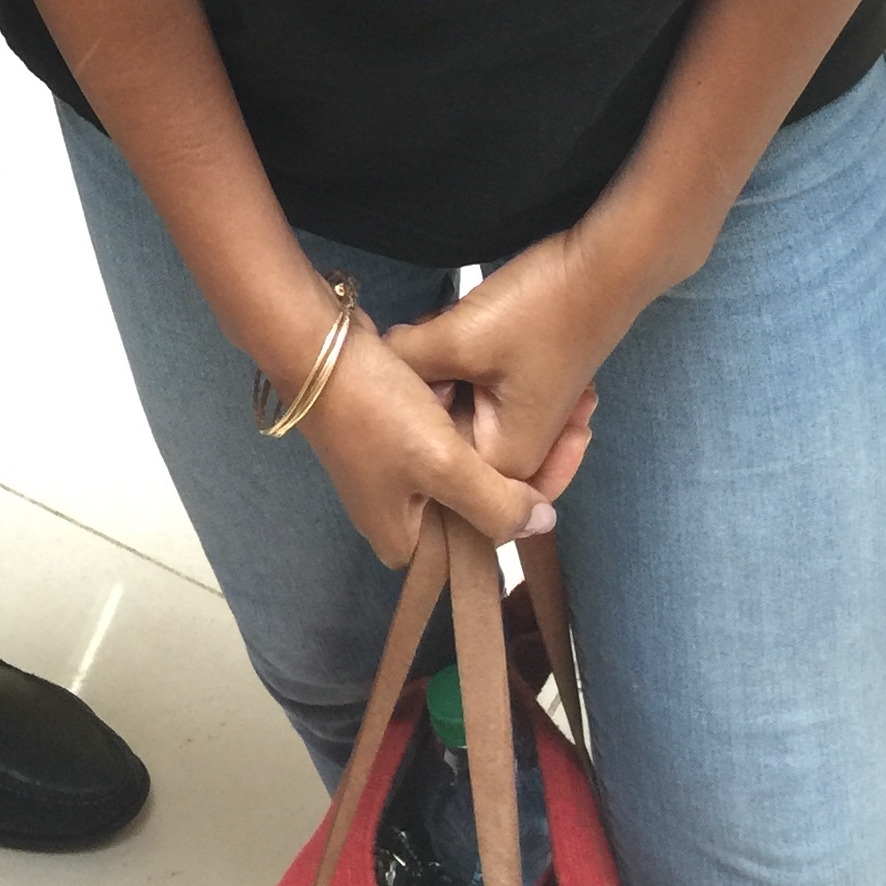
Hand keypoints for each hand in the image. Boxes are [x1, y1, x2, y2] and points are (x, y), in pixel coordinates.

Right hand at [299, 309, 592, 566]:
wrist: (312, 343)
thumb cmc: (374, 411)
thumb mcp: (441, 462)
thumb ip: (495, 503)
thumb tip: (542, 525)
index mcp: (407, 542)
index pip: (487, 538)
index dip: (532, 500)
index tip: (570, 446)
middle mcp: (403, 515)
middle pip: (482, 497)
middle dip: (526, 456)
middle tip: (573, 412)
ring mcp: (399, 473)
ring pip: (471, 460)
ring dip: (503, 429)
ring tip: (551, 395)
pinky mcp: (396, 434)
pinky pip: (451, 433)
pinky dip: (475, 410)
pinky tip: (499, 383)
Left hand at [387, 224, 643, 488]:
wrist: (602, 266)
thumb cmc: (540, 308)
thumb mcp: (458, 337)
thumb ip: (406, 361)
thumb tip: (374, 364)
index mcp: (509, 459)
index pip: (430, 457)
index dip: (409, 409)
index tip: (412, 362)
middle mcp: (520, 450)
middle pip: (444, 430)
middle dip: (429, 382)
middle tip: (432, 337)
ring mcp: (524, 418)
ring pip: (454, 402)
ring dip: (443, 364)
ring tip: (450, 325)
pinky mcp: (522, 387)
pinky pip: (472, 384)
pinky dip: (459, 356)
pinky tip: (460, 320)